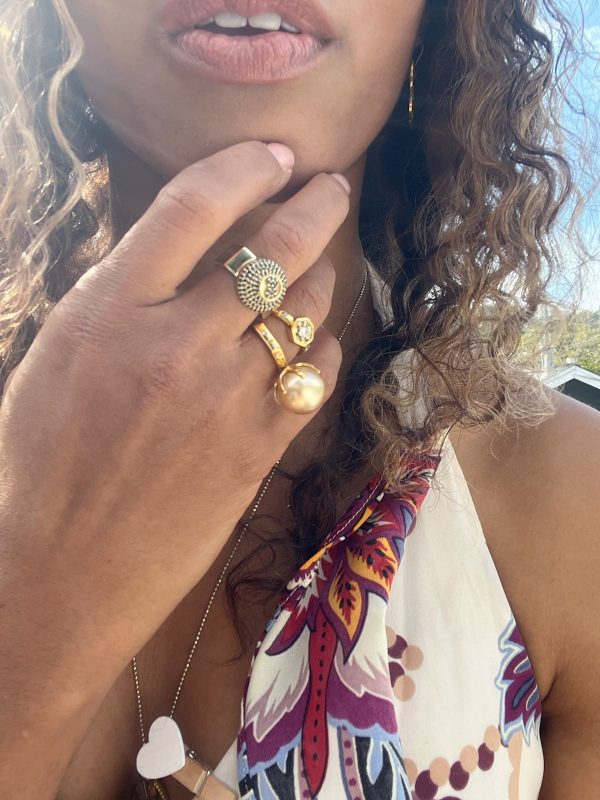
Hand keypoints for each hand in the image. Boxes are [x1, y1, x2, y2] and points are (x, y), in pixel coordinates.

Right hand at [0, 140, 349, 681]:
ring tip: (317, 271)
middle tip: (330, 190)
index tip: (276, 154)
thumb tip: (180, 257)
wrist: (63, 570)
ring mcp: (226, 398)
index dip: (245, 165)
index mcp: (111, 310)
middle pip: (272, 251)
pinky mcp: (259, 448)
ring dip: (317, 280)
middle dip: (314, 207)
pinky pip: (315, 375)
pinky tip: (309, 347)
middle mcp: (177, 344)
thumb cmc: (40, 462)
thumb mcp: (60, 356)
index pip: (192, 205)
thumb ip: (122, 300)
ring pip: (304, 311)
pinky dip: (320, 350)